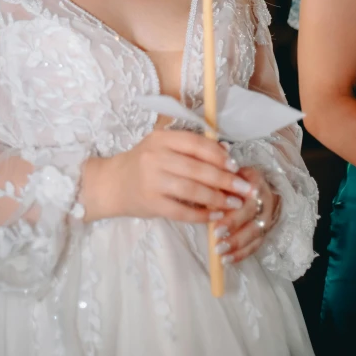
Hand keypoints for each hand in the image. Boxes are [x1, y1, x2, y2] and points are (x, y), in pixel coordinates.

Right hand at [82, 129, 257, 222]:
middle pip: (198, 168)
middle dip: (226, 180)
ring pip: (192, 190)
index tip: (236, 165)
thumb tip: (226, 151)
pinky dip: (201, 215)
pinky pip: (182, 211)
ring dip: (218, 199)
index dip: (218, 155)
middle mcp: (155, 157)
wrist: (111, 184)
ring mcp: (152, 181)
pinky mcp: (151, 203)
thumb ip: (190, 148)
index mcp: (161, 138)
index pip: (195, 144)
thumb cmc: (142, 164)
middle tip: (244, 189)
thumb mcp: (161, 147)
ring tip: (234, 204)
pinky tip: (215, 217)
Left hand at [212, 166, 280, 264]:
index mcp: (254, 181)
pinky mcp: (265, 231)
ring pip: (255, 233)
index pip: (244, 197)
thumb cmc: (234, 180)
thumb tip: (200, 195)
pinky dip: (241, 254)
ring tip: (220, 253)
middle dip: (233, 228)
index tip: (215, 225)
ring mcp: (267, 216)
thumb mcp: (226, 175)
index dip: (232, 213)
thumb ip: (216, 184)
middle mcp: (264, 199)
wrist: (258, 186)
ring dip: (237, 245)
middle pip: (251, 216)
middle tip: (216, 240)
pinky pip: (255, 245)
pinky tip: (227, 260)